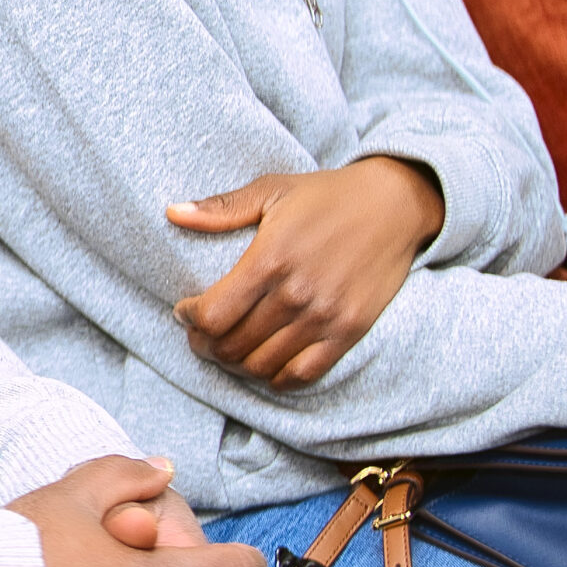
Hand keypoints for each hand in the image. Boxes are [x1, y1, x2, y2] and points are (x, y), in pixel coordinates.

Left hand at [169, 156, 443, 389]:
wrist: (395, 204)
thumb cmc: (327, 195)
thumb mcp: (271, 189)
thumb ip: (221, 208)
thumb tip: (172, 213)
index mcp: (270, 259)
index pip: (213, 314)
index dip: (190, 319)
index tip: (185, 311)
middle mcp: (296, 294)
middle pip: (232, 345)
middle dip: (206, 345)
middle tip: (200, 335)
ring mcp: (325, 317)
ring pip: (263, 365)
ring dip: (236, 364)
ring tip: (227, 349)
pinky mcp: (350, 331)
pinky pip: (304, 374)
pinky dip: (277, 377)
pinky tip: (265, 364)